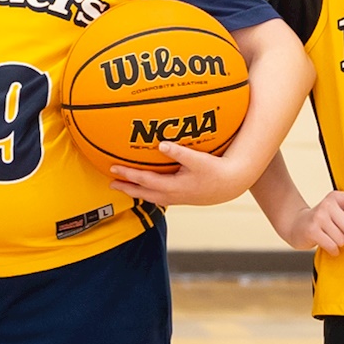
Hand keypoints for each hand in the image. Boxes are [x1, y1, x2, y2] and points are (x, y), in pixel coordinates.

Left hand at [108, 141, 261, 207]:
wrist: (233, 184)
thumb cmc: (217, 170)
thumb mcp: (198, 159)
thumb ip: (179, 152)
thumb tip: (161, 144)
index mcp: (173, 187)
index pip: (144, 181)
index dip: (127, 175)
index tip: (113, 169)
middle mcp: (173, 195)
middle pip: (143, 193)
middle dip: (126, 187)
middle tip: (111, 182)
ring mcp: (178, 198)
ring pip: (152, 197)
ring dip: (137, 191)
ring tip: (125, 186)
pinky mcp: (184, 197)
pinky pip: (161, 196)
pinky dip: (150, 192)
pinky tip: (148, 187)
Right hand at [290, 188, 343, 254]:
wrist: (295, 225)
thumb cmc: (322, 221)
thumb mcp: (336, 210)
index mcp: (335, 196)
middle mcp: (327, 204)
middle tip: (338, 232)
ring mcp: (318, 217)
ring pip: (342, 239)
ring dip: (338, 243)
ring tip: (330, 237)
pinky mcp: (312, 230)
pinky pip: (332, 246)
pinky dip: (332, 250)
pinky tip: (327, 245)